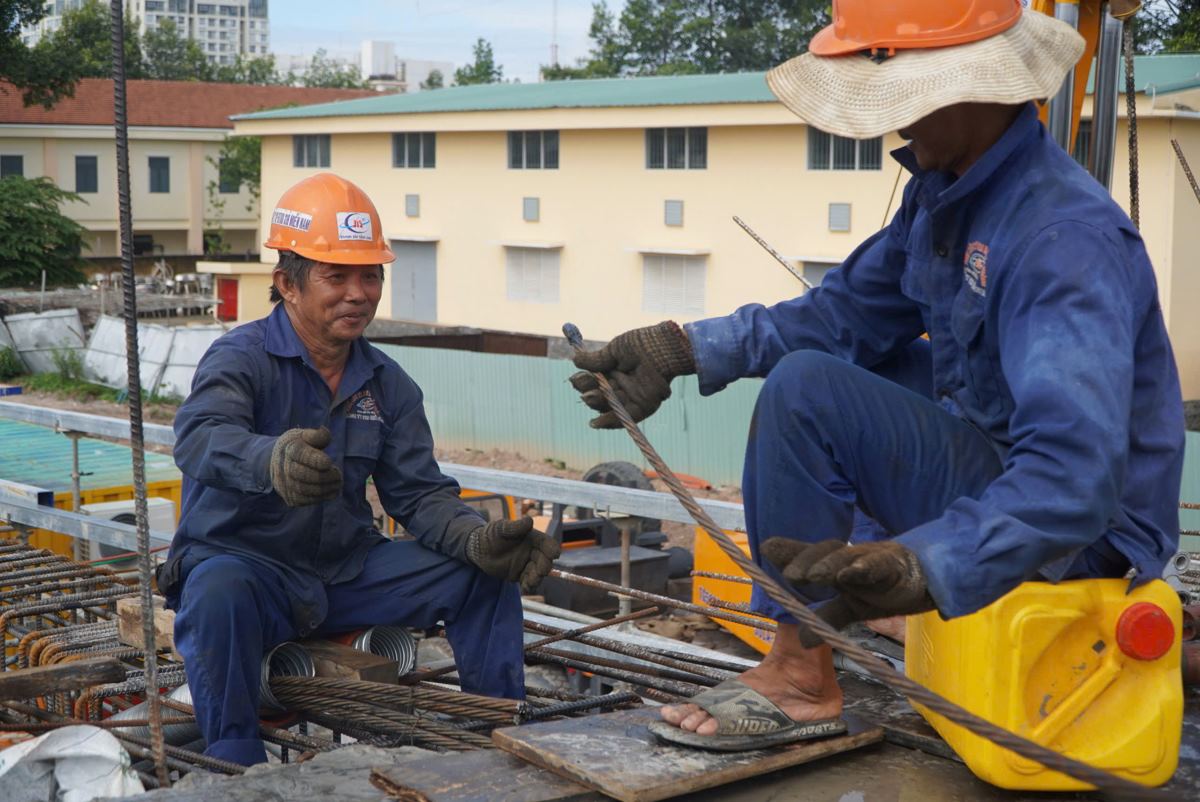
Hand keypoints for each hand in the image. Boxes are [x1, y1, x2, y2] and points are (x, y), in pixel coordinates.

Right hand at [269, 427, 342, 506]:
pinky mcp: (290, 498)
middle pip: (305, 475)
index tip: (328, 462)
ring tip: (338, 483)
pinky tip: (332, 491)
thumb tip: (324, 432)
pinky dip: (321, 497)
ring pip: (306, 490)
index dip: (315, 460)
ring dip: (326, 488)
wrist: (278, 462)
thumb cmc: (298, 446)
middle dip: (325, 477)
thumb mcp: (305, 436)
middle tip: (339, 475)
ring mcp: (285, 484)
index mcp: (290, 449)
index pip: (301, 455)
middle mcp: (284, 467)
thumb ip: (317, 435)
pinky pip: (307, 500)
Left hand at [467, 517, 560, 593]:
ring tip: (531, 582)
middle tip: (541, 571)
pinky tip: (526, 588)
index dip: (552, 549)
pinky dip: (529, 586)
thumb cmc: (491, 534)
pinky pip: (528, 582)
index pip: (547, 544)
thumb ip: (515, 526)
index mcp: (532, 538)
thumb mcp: (500, 528)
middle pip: (545, 560)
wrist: (478, 549)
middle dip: (545, 566)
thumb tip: (530, 520)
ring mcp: (526, 564)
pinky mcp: (519, 575)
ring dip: (537, 578)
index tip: (555, 554)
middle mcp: (532, 552)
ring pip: (538, 573)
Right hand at [569, 321, 694, 428]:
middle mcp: (622, 384)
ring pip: (610, 405)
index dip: (584, 382)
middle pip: (600, 395)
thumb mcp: (615, 350)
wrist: (665, 346)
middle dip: (589, 393)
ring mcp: (633, 395)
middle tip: (583, 389)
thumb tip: (575, 361)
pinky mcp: (645, 405)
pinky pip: (626, 416)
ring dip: (598, 404)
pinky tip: (596, 423)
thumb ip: (596, 360)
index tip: (576, 379)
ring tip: (589, 397)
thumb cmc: (642, 343)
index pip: (595, 380)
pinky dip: (611, 421)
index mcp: (615, 370)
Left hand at [761, 538, 934, 637]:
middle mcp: (851, 559)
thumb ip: (828, 618)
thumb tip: (802, 640)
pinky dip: (864, 568)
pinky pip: (879, 565)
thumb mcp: (852, 607)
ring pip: (848, 557)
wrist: (927, 581)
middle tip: (790, 575)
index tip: (765, 548)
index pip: (811, 556)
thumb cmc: (884, 589)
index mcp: (838, 566)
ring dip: (829, 564)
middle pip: (826, 553)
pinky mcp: (895, 566)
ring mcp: (872, 559)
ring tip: (811, 576)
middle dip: (806, 560)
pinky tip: (851, 573)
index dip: (790, 551)